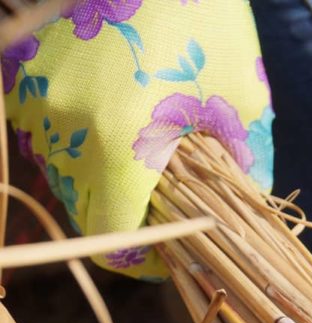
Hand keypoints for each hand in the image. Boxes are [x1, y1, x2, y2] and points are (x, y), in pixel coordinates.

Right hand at [3, 0, 272, 278]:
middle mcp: (64, 125)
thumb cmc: (211, 29)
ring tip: (150, 166)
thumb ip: (245, 175)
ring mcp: (35, 99)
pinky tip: (119, 130)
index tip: (174, 257)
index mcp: (119, 140)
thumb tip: (246, 228)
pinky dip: (81, 147)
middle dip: (131, 224)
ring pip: (64, 176)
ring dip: (104, 185)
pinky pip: (47, 136)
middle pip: (88, 212)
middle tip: (171, 216)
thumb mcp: (243, 107)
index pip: (114, 237)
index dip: (144, 260)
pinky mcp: (20, 75)